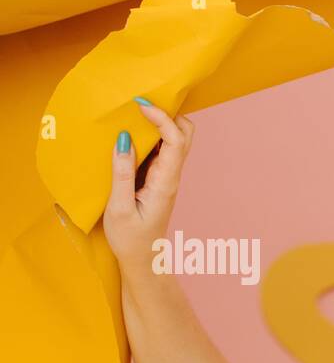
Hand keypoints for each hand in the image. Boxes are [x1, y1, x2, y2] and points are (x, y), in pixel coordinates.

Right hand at [103, 99, 195, 271]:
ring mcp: (167, 176)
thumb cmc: (130, 239)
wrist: (143, 260)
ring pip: (175, 139)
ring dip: (161, 121)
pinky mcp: (158, 178)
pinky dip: (152, 133)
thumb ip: (122, 173)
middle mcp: (172, 176)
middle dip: (169, 113)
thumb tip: (124, 139)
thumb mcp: (119, 208)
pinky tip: (133, 128)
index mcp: (166, 183)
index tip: (140, 104)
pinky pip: (161, 149)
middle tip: (141, 102)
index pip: (176, 141)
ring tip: (134, 109)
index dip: (162, 118)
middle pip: (185, 135)